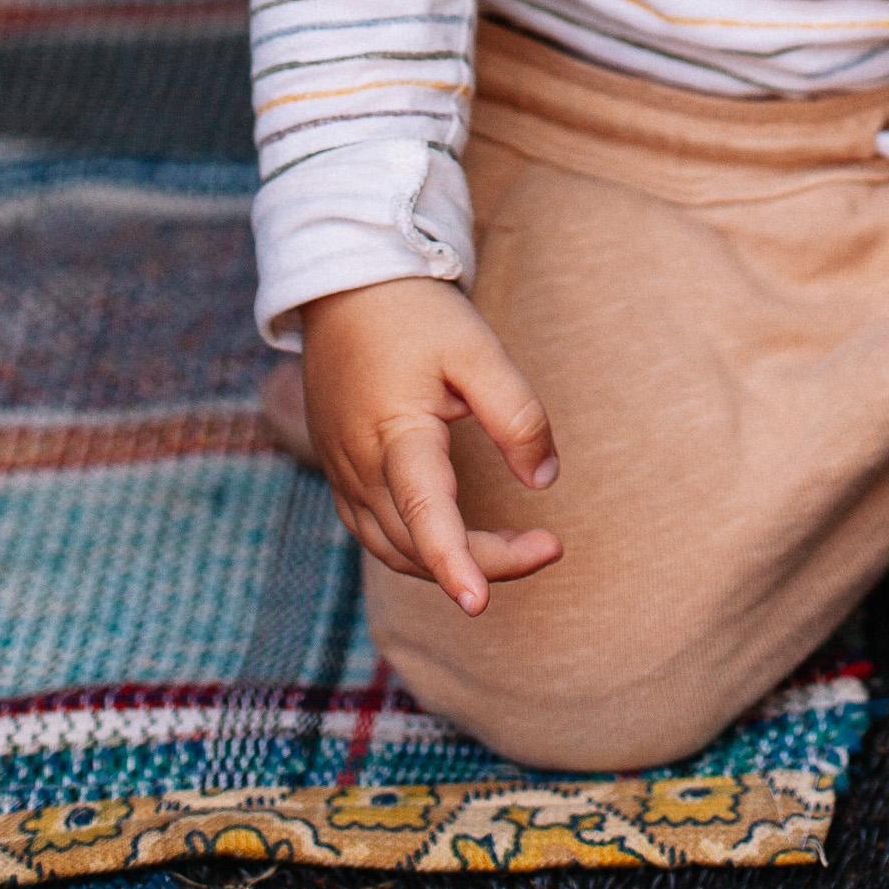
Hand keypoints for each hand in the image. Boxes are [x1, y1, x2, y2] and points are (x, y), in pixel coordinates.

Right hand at [298, 275, 560, 613]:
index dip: (455, 561)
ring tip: (519, 547)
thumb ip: (514, 413)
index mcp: (395, 435)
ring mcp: (343, 476)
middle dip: (484, 561)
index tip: (480, 603)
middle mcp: (360, 468)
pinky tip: (460, 540)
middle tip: (549, 547)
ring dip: (453, 563)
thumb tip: (545, 479)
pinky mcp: (340, 473)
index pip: (425, 514)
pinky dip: (419, 550)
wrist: (345, 285)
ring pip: (395, 550)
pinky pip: (377, 534)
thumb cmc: (414, 314)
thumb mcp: (476, 349)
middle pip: (418, 546)